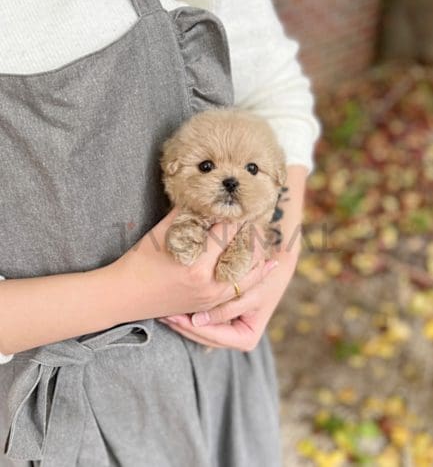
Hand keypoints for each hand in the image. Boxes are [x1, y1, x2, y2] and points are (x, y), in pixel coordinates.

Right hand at [110, 207, 277, 321]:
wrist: (125, 296)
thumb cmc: (140, 261)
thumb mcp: (162, 233)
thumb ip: (186, 215)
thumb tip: (204, 197)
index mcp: (197, 264)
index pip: (227, 234)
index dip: (236, 217)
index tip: (244, 206)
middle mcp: (209, 284)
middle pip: (242, 255)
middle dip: (251, 236)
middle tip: (258, 221)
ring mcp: (211, 298)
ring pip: (248, 277)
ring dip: (259, 259)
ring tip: (267, 243)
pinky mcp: (209, 306)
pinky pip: (240, 292)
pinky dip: (254, 278)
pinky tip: (266, 268)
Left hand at [158, 234, 300, 351]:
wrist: (272, 261)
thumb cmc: (263, 276)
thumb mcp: (249, 293)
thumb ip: (227, 309)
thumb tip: (199, 321)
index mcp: (246, 339)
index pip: (213, 337)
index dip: (193, 329)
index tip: (175, 317)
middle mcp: (235, 338)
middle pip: (203, 336)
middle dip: (183, 326)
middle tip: (163, 315)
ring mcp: (226, 329)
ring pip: (198, 330)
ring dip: (180, 321)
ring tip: (162, 312)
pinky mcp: (219, 319)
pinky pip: (199, 320)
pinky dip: (186, 312)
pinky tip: (170, 306)